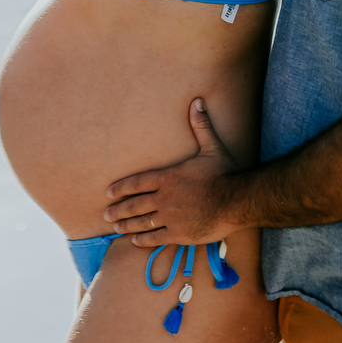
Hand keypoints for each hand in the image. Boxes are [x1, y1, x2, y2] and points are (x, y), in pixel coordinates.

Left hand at [105, 98, 242, 245]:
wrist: (236, 201)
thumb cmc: (224, 173)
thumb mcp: (211, 147)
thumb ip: (201, 126)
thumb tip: (197, 101)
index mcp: (168, 177)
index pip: (137, 182)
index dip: (121, 188)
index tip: (109, 193)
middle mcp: (164, 198)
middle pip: (134, 204)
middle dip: (118, 209)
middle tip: (105, 214)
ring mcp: (170, 217)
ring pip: (142, 223)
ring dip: (126, 225)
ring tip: (115, 227)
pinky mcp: (179, 234)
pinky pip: (155, 238)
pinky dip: (143, 240)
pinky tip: (134, 241)